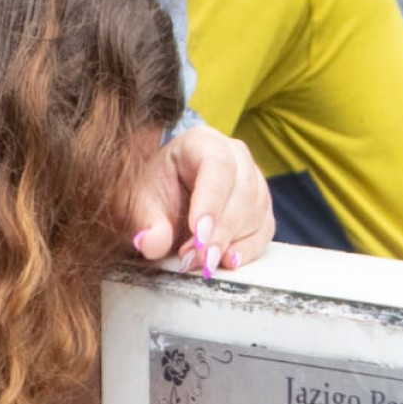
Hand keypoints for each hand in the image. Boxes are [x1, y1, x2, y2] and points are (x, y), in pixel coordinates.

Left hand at [127, 125, 272, 276]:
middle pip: (242, 191)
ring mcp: (254, 181)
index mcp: (201, 142)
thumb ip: (144, 222)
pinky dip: (247, 249)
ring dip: (230, 241)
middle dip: (221, 230)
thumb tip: (152, 242)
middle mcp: (235, 156)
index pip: (217, 165)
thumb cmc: (153, 192)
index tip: (199, 232)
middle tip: (199, 257)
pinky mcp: (261, 209)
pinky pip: (263, 230)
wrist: (164, 199)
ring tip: (201, 261)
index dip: (211, 200)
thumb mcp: (138, 204)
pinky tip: (228, 261)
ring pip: (256, 212)